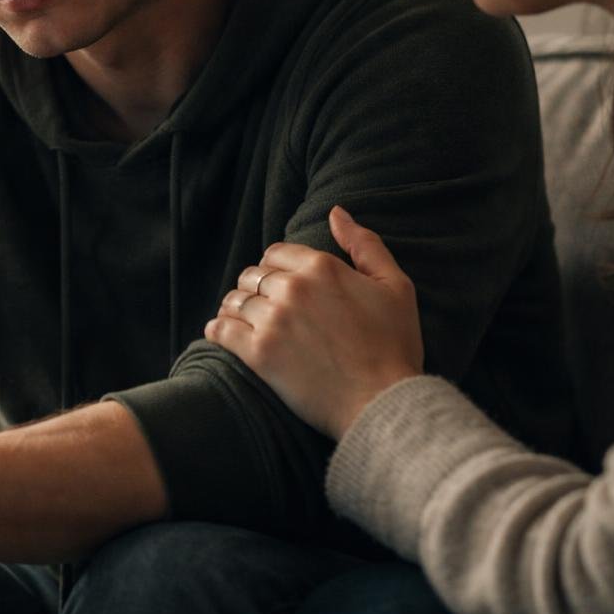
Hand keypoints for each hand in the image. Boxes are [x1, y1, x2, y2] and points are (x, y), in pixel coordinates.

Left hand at [204, 206, 423, 438]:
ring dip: (237, 308)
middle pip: (252, 275)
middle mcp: (292, 288)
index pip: (275, 253)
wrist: (383, 401)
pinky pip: (221, 330)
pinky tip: (223, 333)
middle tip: (266, 306)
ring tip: (245, 321)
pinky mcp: (258, 353)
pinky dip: (218, 329)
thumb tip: (336, 212)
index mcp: (322, 266)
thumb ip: (364, 244)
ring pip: (235, 300)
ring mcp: (272, 320)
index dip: (276, 267)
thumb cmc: (393, 346)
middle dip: (257, 288)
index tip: (282, 284)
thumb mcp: (395, 286)